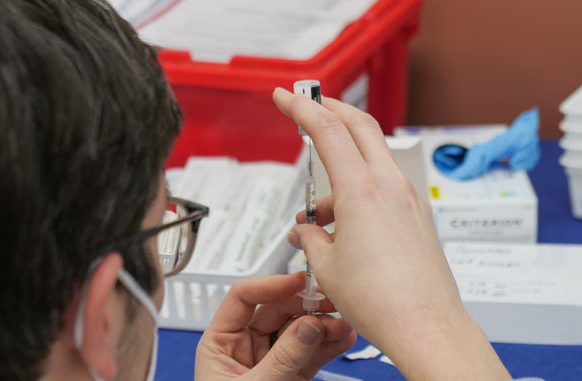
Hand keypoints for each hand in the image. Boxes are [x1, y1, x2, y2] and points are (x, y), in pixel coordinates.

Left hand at [195, 272, 355, 380]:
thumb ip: (281, 359)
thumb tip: (306, 327)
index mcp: (220, 342)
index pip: (243, 298)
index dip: (271, 285)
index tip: (298, 282)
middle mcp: (244, 346)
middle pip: (276, 310)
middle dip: (305, 306)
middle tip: (330, 303)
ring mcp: (270, 359)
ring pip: (298, 330)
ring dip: (323, 325)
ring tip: (343, 324)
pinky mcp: (290, 375)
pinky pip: (311, 353)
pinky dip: (329, 345)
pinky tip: (344, 338)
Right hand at [272, 88, 510, 380]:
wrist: (425, 325)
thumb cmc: (380, 300)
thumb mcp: (327, 266)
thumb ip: (311, 239)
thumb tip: (306, 233)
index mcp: (361, 190)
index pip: (326, 129)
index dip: (300, 107)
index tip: (284, 96)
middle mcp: (389, 186)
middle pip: (359, 125)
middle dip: (330, 110)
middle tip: (308, 108)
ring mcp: (408, 199)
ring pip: (370, 159)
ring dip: (340, 170)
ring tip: (317, 216)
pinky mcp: (416, 216)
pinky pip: (383, 187)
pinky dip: (358, 192)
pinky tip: (343, 227)